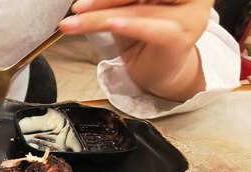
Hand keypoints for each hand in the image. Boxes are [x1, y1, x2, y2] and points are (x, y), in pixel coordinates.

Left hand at [59, 0, 214, 101]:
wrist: (159, 71)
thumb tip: (82, 0)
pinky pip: (153, 29)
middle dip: (104, 2)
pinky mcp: (182, 37)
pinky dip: (131, 26)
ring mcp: (190, 15)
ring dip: (101, 18)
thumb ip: (113, 2)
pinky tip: (113, 25)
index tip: (82, 1)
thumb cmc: (144, 37)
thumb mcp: (125, 11)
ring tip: (74, 24)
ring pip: (137, 11)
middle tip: (78, 8)